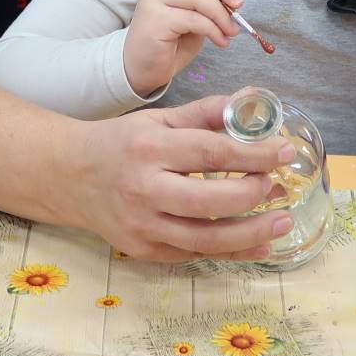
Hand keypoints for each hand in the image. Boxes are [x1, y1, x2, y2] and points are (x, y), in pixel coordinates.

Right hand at [65, 94, 296, 260]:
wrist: (70, 176)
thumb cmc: (121, 143)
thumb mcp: (159, 119)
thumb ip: (205, 113)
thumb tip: (251, 101)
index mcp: (150, 149)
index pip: (212, 153)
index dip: (255, 154)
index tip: (284, 151)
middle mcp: (144, 189)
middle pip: (212, 200)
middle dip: (254, 193)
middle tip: (280, 184)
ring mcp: (143, 225)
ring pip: (207, 238)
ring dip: (253, 232)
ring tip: (283, 220)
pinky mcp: (144, 250)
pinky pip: (195, 254)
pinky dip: (232, 252)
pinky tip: (260, 242)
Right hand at [124, 0, 241, 95]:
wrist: (144, 69)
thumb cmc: (170, 41)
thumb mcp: (194, 14)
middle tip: (238, 5)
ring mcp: (153, 0)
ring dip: (221, 15)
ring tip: (231, 31)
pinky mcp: (156, 20)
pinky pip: (194, 19)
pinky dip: (214, 30)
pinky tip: (220, 41)